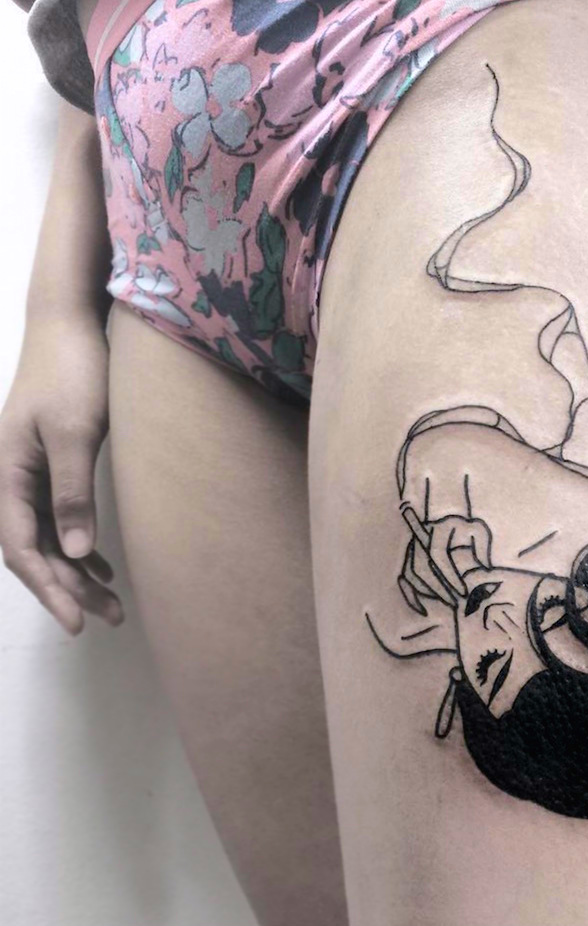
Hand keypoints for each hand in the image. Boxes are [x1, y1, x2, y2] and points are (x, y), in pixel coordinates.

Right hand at [0, 318, 119, 633]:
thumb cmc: (73, 373)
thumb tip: (73, 552)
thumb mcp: (76, 433)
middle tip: (108, 618)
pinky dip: (78, 545)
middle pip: (31, 549)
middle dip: (67, 587)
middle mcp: (7, 478)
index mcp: (4, 473)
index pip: (20, 547)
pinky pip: (54, 518)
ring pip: (45, 537)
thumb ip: (72, 492)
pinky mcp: (46, 464)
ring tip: (111, 605)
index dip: (48, 587)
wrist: (69, 326)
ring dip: (75, 571)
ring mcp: (24, 472)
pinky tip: (102, 567)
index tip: (75, 621)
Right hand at [397, 513, 493, 612]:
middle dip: (440, 589)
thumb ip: (481, 550)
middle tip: (456, 602)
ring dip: (430, 593)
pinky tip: (424, 610)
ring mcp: (411, 549)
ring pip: (412, 576)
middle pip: (422, 568)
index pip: (438, 555)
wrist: (451, 524)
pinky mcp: (406, 560)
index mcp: (439, 527)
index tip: (464, 592)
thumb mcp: (479, 532)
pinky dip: (411, 597)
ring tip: (450, 602)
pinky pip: (404, 581)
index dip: (450, 576)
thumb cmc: (468, 529)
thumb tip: (484, 574)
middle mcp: (420, 537)